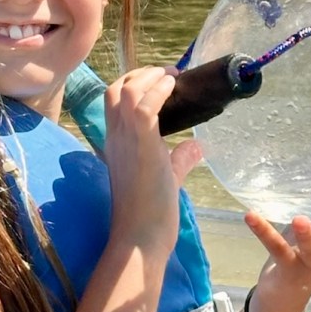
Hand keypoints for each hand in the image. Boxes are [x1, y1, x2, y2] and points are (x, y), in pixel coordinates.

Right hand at [102, 66, 201, 253]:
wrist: (140, 236)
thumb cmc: (150, 213)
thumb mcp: (166, 177)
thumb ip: (179, 159)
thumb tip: (197, 146)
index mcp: (116, 143)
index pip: (113, 101)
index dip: (133, 84)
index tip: (158, 81)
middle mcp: (116, 136)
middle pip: (115, 89)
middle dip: (139, 74)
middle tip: (165, 74)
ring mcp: (126, 139)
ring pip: (127, 91)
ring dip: (150, 77)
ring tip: (171, 76)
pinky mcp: (142, 145)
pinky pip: (144, 106)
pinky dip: (158, 90)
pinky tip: (173, 87)